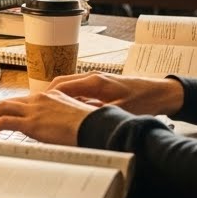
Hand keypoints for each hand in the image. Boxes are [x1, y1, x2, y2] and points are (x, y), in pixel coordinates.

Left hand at [0, 89, 96, 143]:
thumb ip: (65, 122)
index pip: (26, 100)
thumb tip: (65, 132)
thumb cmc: (92, 126)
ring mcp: (34, 109)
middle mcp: (40, 98)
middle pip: (10, 101)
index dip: (13, 108)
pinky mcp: (30, 122)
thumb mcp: (76, 120)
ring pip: (2, 108)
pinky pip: (3, 122)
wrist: (96, 126)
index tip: (7, 116)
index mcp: (51, 96)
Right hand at [47, 72, 183, 115]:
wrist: (162, 93)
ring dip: (56, 97)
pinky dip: (67, 98)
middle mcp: (92, 78)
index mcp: (95, 82)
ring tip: (45, 111)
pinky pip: (77, 90)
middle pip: (60, 83)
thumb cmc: (145, 101)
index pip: (61, 85)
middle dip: (45, 96)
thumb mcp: (120, 112)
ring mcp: (96, 80)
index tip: (34, 106)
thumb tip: (77, 119)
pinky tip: (66, 111)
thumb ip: (97, 114)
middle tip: (34, 109)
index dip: (46, 96)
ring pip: (68, 86)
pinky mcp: (101, 86)